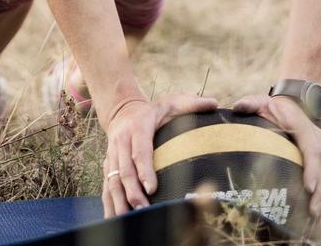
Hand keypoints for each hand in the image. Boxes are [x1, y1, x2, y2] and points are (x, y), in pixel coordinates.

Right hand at [101, 92, 216, 217]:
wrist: (122, 109)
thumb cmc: (153, 110)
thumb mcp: (171, 103)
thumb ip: (191, 104)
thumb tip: (214, 103)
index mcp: (138, 127)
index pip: (140, 151)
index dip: (144, 170)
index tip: (152, 188)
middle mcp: (122, 141)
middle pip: (125, 170)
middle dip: (133, 191)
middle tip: (144, 209)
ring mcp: (112, 154)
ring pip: (113, 179)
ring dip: (121, 199)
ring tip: (130, 217)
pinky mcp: (108, 164)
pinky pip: (106, 184)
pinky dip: (110, 202)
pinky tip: (115, 217)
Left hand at [230, 93, 320, 238]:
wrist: (295, 103)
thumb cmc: (275, 107)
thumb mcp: (262, 102)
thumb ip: (251, 104)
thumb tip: (237, 106)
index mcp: (305, 129)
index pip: (312, 150)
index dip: (312, 169)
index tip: (308, 187)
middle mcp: (319, 143)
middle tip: (313, 214)